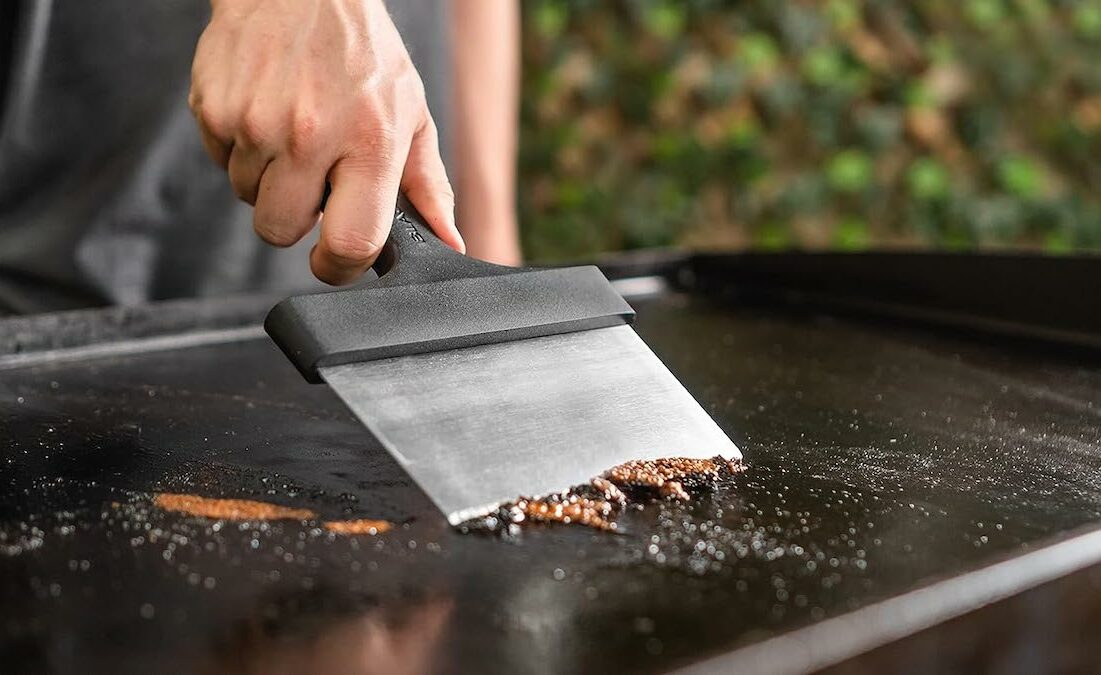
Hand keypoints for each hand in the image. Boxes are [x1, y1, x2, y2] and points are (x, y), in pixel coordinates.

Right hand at [189, 0, 464, 284]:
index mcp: (369, 142)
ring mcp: (255, 122)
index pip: (351, 242)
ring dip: (269, 179)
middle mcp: (310, 135)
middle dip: (296, 217)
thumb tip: (449, 242)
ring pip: (248, 198)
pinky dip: (241, 150)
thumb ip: (428, 186)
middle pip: (280, 231)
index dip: (340, 267)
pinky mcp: (212, 108)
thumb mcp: (411, 113)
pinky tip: (266, 114)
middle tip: (314, 176)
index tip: (336, 261)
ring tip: (293, 132)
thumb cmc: (363, 53)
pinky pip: (221, 163)